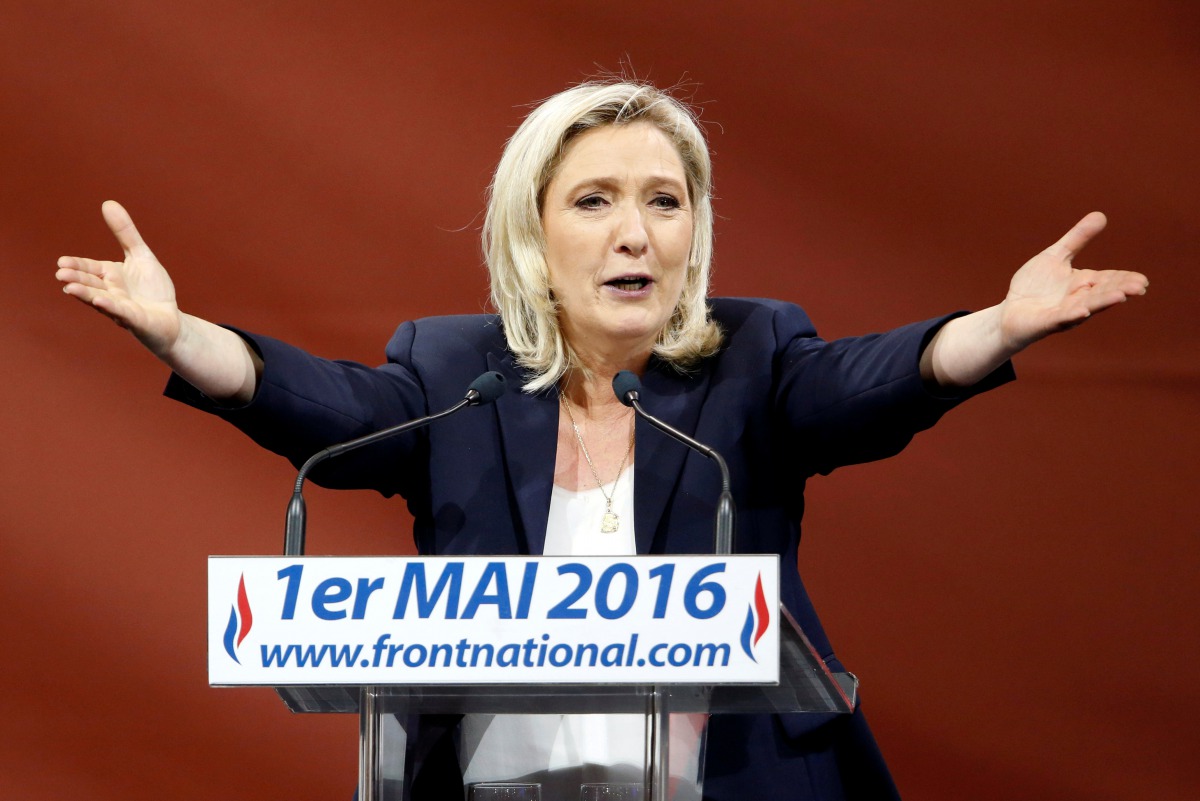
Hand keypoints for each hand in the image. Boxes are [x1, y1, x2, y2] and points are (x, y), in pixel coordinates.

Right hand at [56, 200, 181, 357]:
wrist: (171, 319)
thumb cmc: (153, 289)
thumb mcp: (141, 255)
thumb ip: (125, 233)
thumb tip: (107, 202)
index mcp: (110, 277)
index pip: (89, 268)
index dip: (76, 265)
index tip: (61, 262)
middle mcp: (111, 293)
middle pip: (91, 284)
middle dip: (76, 279)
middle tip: (61, 274)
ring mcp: (121, 308)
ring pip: (100, 300)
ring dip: (86, 294)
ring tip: (70, 288)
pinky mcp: (135, 320)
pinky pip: (121, 313)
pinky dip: (111, 307)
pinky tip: (101, 301)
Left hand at [998, 212, 1148, 351]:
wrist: (1010, 311)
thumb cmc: (1035, 285)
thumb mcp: (1056, 256)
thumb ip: (1077, 239)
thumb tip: (1101, 215)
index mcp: (1082, 283)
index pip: (1108, 280)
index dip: (1124, 280)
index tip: (1142, 280)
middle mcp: (1078, 299)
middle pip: (1102, 293)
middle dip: (1120, 289)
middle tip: (1139, 287)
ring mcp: (1064, 312)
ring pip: (1087, 306)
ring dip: (1103, 301)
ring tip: (1120, 296)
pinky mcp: (1047, 322)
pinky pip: (1062, 318)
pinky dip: (1073, 314)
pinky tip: (1083, 311)